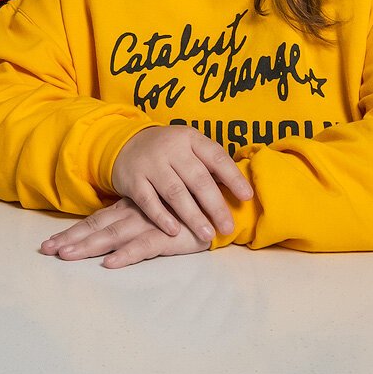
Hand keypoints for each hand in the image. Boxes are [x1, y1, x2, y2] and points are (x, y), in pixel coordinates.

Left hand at [40, 198, 209, 267]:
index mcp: (128, 211)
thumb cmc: (182, 216)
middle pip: (96, 229)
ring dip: (90, 246)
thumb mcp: (151, 217)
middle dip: (70, 240)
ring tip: (68, 255)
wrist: (218, 211)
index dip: (71, 233)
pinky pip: (144, 247)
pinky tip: (111, 263)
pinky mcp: (168, 237)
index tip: (47, 245)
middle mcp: (133, 216)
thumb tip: (103, 240)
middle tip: (47, 250)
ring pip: (114, 236)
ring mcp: (150, 225)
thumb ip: (130, 224)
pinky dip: (126, 255)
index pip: (94, 222)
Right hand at [110, 125, 252, 241]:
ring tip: (208, 234)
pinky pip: (148, 201)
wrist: (126, 144)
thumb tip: (241, 192)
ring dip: (193, 216)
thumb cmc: (169, 152)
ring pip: (175, 192)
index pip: (216, 157)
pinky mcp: (132, 180)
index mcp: (190, 138)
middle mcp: (170, 149)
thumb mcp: (189, 148)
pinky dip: (162, 217)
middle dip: (215, 205)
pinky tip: (175, 231)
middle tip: (228, 227)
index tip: (246, 197)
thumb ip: (210, 165)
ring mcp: (150, 164)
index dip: (233, 177)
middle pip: (198, 179)